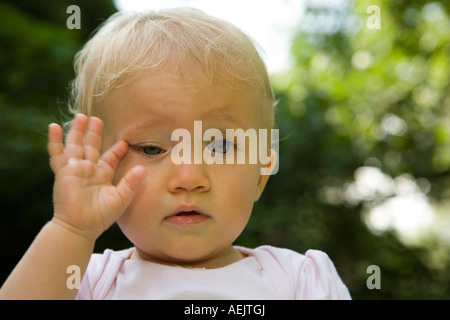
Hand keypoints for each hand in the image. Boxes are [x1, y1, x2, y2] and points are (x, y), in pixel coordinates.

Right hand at [47, 114, 146, 239]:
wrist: (81, 227)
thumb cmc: (101, 216)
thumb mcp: (121, 197)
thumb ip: (132, 182)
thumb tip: (143, 168)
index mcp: (102, 176)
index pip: (110, 158)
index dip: (117, 150)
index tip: (125, 141)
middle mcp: (89, 170)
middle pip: (91, 147)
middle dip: (94, 133)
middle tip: (98, 119)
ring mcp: (75, 169)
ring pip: (75, 145)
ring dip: (77, 131)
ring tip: (81, 116)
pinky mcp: (63, 172)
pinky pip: (57, 153)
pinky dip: (54, 140)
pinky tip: (53, 127)